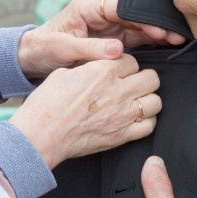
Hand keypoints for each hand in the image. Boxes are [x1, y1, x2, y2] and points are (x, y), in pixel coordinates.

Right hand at [9, 55, 161, 168]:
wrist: (41, 134)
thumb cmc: (47, 104)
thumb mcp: (65, 73)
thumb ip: (89, 68)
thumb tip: (98, 68)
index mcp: (104, 70)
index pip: (132, 61)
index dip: (126, 66)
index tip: (120, 72)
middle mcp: (118, 90)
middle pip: (151, 79)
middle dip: (144, 79)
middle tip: (134, 85)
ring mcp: (123, 114)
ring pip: (156, 102)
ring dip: (148, 100)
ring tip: (137, 102)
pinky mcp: (122, 136)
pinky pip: (149, 126)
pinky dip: (146, 122)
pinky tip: (136, 120)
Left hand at [18, 0, 185, 78]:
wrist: (32, 59)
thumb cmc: (43, 49)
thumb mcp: (62, 49)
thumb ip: (89, 49)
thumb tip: (118, 51)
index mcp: (87, 7)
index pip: (119, 7)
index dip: (140, 17)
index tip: (158, 28)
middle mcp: (100, 13)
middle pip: (134, 16)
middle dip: (155, 24)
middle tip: (176, 34)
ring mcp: (107, 26)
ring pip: (138, 27)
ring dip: (157, 33)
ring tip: (178, 40)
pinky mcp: (111, 39)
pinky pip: (135, 39)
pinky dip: (150, 43)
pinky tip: (166, 47)